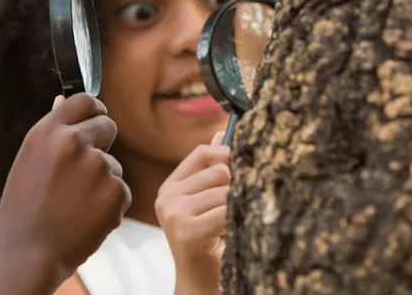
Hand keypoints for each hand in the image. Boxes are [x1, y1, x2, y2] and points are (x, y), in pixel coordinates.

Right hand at [0, 93, 131, 286]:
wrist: (28, 255)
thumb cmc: (24, 207)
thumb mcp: (30, 159)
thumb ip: (52, 129)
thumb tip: (63, 98)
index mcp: (48, 131)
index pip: (85, 100)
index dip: (95, 110)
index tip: (96, 119)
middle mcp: (74, 142)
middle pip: (108, 125)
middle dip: (102, 143)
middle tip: (84, 172)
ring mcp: (97, 166)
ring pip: (114, 164)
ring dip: (103, 181)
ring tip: (74, 204)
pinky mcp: (115, 191)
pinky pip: (121, 190)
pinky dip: (110, 205)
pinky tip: (86, 218)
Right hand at [155, 132, 229, 294]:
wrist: (201, 285)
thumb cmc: (209, 243)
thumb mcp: (207, 203)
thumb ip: (211, 170)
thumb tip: (221, 133)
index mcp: (170, 188)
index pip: (202, 153)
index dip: (227, 154)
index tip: (245, 165)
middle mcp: (167, 198)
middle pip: (218, 170)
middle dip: (238, 185)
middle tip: (240, 206)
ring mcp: (175, 214)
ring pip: (226, 190)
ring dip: (239, 206)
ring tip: (234, 224)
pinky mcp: (187, 230)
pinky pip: (227, 210)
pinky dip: (238, 220)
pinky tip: (232, 234)